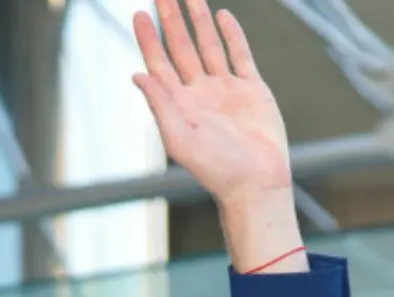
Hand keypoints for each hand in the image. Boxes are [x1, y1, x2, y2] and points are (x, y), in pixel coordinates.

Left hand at [133, 0, 291, 205]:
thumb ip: (160, 104)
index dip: (148, 39)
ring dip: (199, 20)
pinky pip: (240, 55)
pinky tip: (222, 17)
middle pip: (181, 47)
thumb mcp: (179, 138)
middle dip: (170, 20)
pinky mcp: (251, 89)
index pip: (159, 63)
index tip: (138, 14)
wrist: (256, 182)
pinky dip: (232, 35)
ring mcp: (226, 89)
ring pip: (209, 46)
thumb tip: (137, 75)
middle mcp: (200, 93)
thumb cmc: (216, 169)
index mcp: (179, 104)